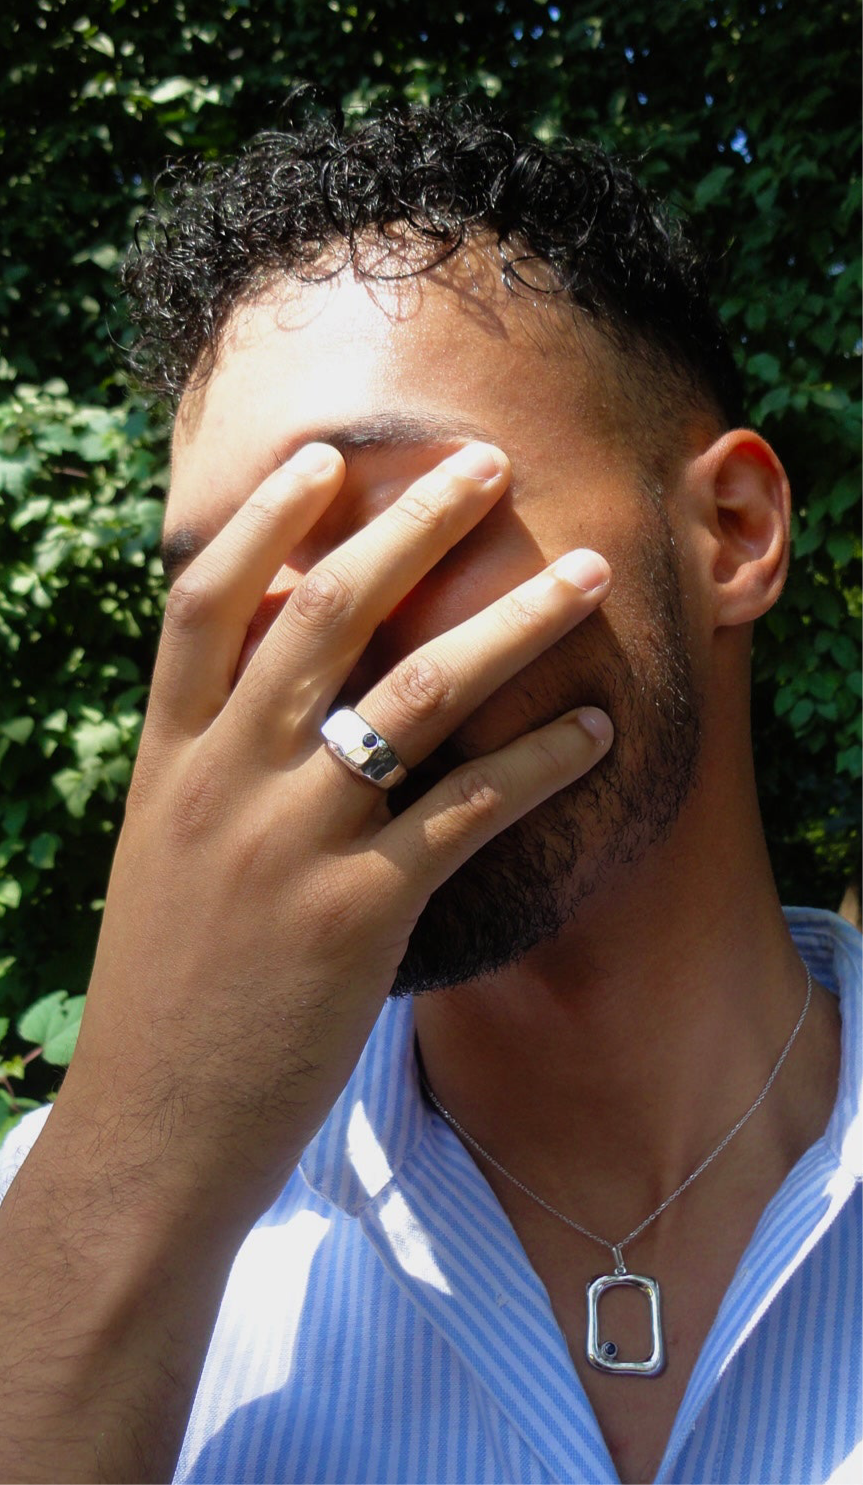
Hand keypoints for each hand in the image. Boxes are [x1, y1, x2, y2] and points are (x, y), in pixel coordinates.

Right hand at [58, 439, 612, 1220]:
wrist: (154, 1127)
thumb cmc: (169, 992)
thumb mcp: (169, 856)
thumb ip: (214, 766)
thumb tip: (281, 688)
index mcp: (170, 760)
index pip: (208, 603)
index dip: (268, 518)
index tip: (332, 458)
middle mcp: (227, 781)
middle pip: (326, 611)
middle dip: (414, 524)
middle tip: (488, 462)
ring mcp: (291, 843)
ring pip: (416, 692)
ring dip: (513, 620)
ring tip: (584, 572)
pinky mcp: (358, 915)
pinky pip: (469, 810)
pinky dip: (542, 761)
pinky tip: (598, 729)